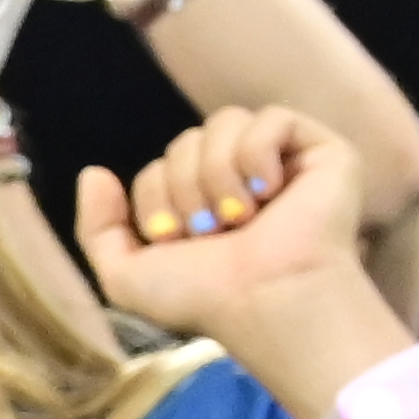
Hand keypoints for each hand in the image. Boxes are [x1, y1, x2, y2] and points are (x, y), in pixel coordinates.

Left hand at [57, 102, 398, 393]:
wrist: (266, 301)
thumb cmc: (204, 297)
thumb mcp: (126, 275)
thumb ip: (97, 227)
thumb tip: (94, 171)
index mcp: (204, 204)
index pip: (159, 166)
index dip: (156, 197)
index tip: (178, 241)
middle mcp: (243, 181)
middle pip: (186, 141)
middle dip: (185, 186)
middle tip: (211, 231)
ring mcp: (284, 164)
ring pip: (224, 122)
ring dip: (217, 173)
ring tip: (240, 216)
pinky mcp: (323, 153)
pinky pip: (272, 117)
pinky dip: (256, 153)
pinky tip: (269, 192)